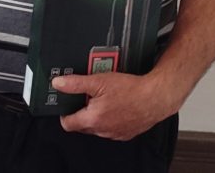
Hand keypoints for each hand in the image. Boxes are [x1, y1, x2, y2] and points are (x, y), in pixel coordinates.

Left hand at [52, 72, 174, 140]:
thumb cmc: (130, 90)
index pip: (68, 124)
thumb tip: (58, 83)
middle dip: (80, 112)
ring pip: (97, 127)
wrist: (156, 97)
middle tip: (85, 97)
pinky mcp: (126, 133)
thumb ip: (75, 84)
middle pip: (82, 125)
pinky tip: (114, 105)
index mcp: (93, 119)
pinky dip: (109, 119)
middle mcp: (103, 130)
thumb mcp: (98, 81)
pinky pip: (110, 128)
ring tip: (101, 98)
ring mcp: (115, 134)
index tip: (66, 103)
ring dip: (95, 115)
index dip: (64, 113)